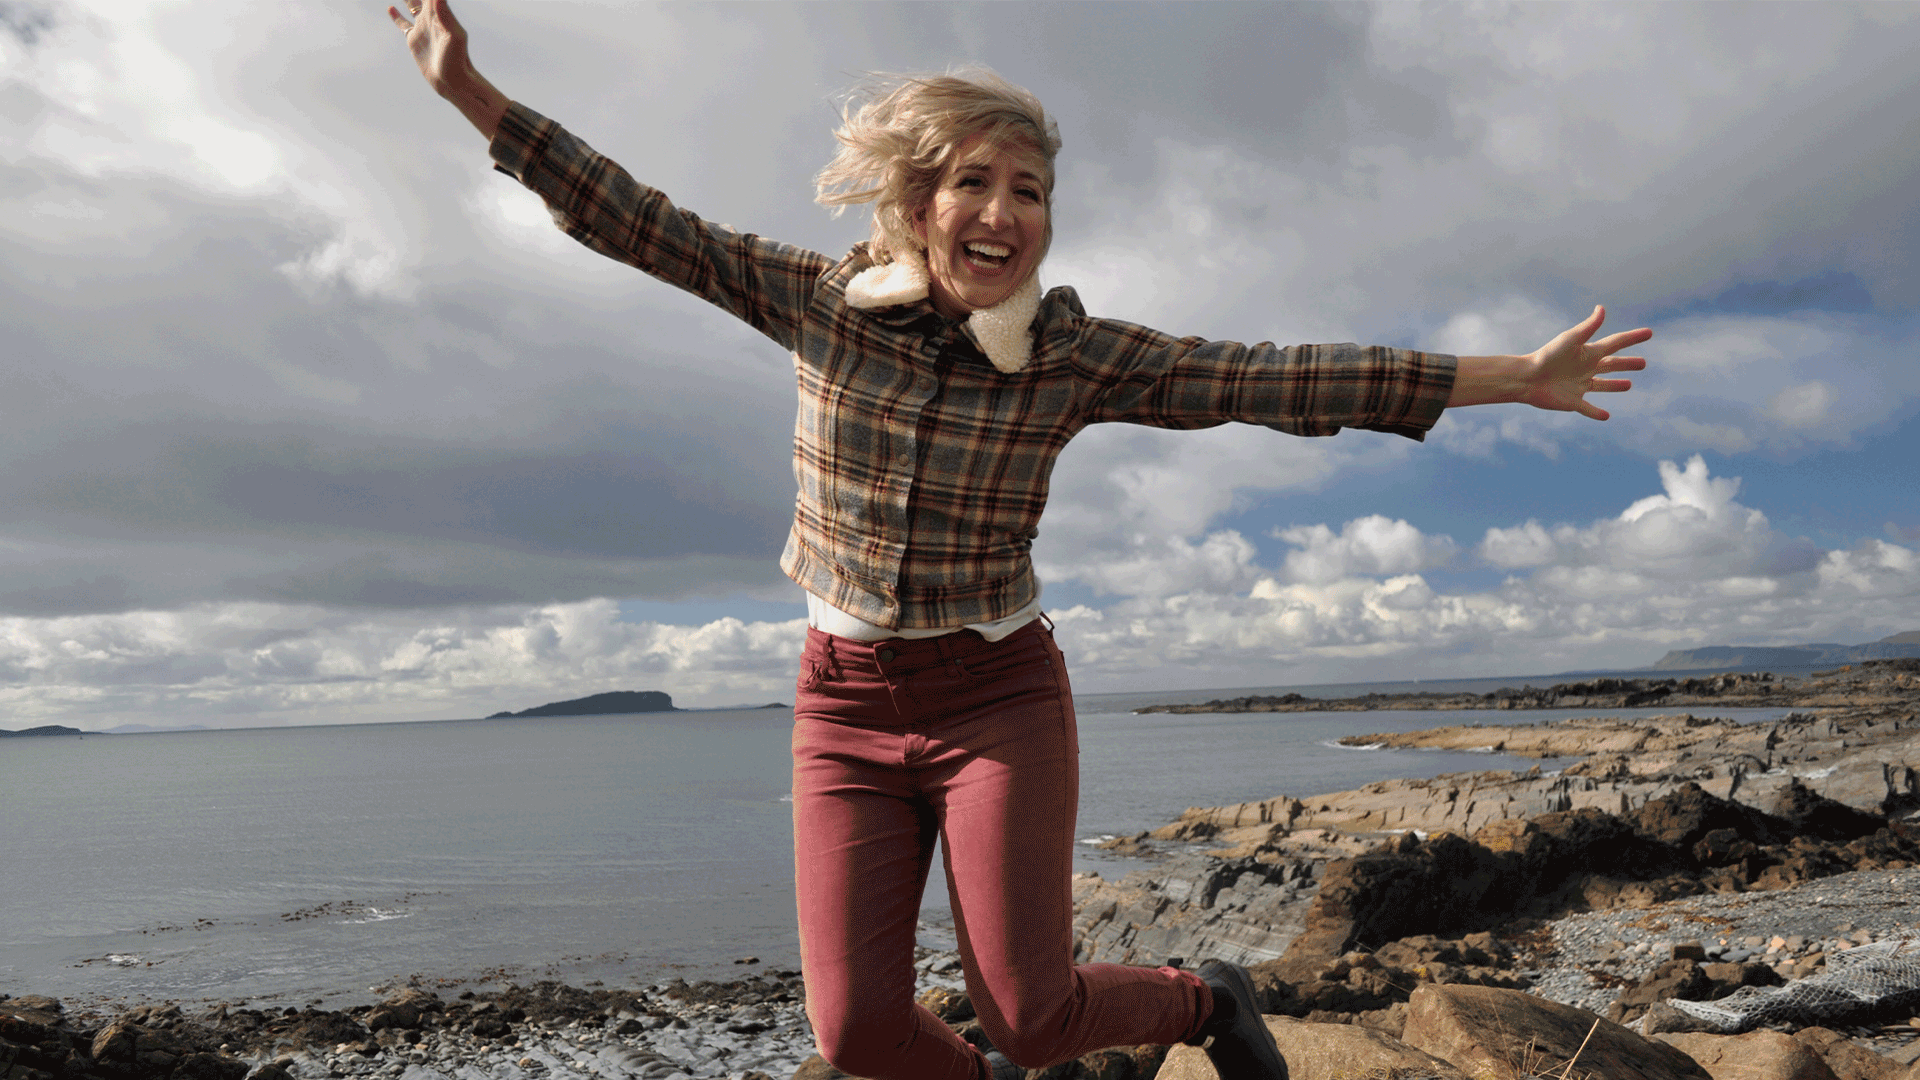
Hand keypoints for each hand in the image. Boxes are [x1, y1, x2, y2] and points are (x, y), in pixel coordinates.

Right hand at [387, 0, 508, 140]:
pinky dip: (397, 16)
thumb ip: (446, 15)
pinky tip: (391, 8)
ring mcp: (422, 27)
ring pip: (411, 4)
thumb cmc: (457, 61)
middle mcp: (431, 16)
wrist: (453, 82)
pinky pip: (403, 24)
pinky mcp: (414, 40)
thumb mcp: (454, 36)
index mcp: (440, 12)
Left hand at [1521, 305, 1649, 421]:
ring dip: (1615, 385)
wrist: (1526, 378)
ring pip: (1603, 385)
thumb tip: (1602, 308)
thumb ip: (1588, 327)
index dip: (1632, 338)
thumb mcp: (1571, 340)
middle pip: (1612, 365)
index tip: (1649, 333)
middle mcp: (1586, 368)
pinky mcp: (1572, 401)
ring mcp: (1580, 385)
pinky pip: (1587, 408)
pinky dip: (1596, 413)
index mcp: (1588, 352)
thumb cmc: (1548, 356)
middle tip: (1643, 363)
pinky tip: (1606, 416)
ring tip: (1629, 385)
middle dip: (1627, 364)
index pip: (1615, 343)